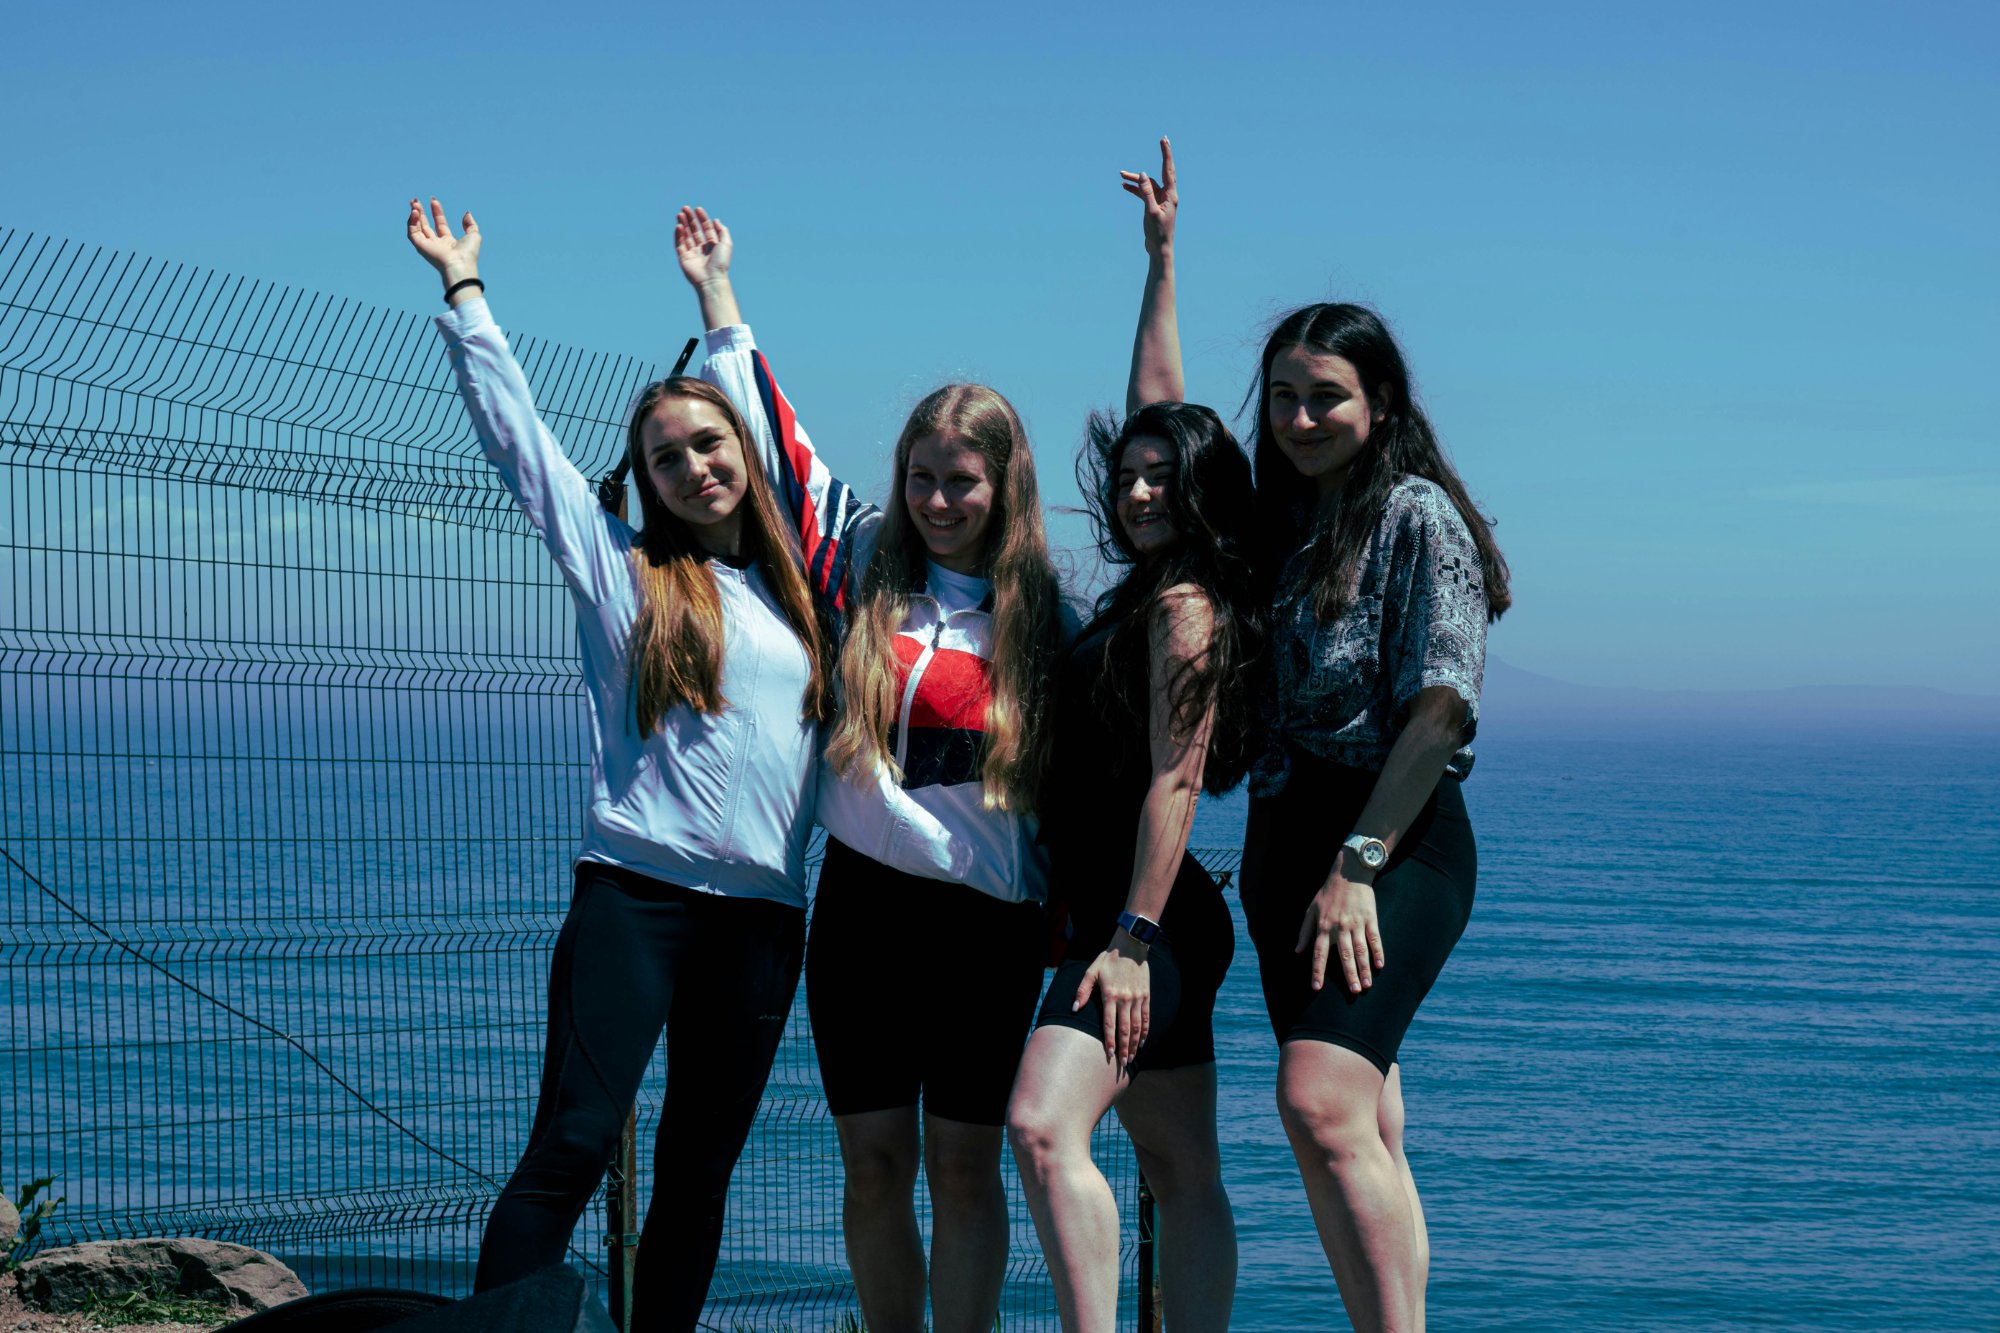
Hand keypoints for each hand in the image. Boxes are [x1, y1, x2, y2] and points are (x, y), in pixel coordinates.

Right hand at [406, 197, 480, 283]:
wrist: (459, 264)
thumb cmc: (468, 254)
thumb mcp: (474, 235)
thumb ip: (470, 224)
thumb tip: (466, 213)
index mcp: (448, 242)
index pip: (440, 224)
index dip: (436, 212)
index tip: (434, 200)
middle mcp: (436, 244)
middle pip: (425, 225)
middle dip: (421, 212)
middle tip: (416, 200)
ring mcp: (427, 246)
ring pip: (417, 228)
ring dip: (414, 216)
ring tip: (415, 204)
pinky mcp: (420, 247)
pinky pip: (412, 233)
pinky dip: (412, 222)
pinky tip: (415, 212)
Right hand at [674, 206, 732, 287]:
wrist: (711, 279)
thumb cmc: (720, 263)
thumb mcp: (726, 244)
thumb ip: (722, 231)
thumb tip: (716, 220)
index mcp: (712, 245)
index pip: (706, 228)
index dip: (702, 218)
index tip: (698, 209)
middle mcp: (702, 248)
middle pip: (694, 230)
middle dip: (690, 219)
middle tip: (685, 208)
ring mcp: (692, 253)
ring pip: (686, 235)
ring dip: (683, 224)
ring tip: (680, 214)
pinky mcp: (683, 258)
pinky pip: (679, 244)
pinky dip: (678, 235)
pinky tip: (679, 226)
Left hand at [1073, 935, 1151, 1066]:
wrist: (1131, 946)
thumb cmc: (1108, 959)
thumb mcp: (1091, 971)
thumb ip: (1082, 991)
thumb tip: (1074, 1008)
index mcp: (1110, 995)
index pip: (1109, 1024)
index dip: (1110, 1041)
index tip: (1109, 1054)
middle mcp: (1125, 999)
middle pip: (1124, 1029)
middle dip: (1124, 1048)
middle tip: (1123, 1063)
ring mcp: (1137, 998)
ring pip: (1137, 1026)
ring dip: (1135, 1043)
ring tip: (1132, 1057)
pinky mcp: (1146, 996)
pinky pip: (1146, 1017)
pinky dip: (1145, 1031)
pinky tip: (1143, 1041)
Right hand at [1119, 137, 1177, 258]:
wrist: (1159, 249)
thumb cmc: (1158, 233)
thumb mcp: (1150, 212)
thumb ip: (1146, 192)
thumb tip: (1142, 174)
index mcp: (1170, 195)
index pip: (1168, 170)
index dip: (1166, 154)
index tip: (1164, 140)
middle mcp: (1167, 195)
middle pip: (1159, 173)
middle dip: (1160, 157)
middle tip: (1162, 140)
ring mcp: (1160, 201)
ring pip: (1148, 184)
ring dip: (1136, 180)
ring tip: (1121, 176)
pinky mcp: (1153, 206)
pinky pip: (1144, 193)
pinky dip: (1135, 189)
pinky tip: (1124, 187)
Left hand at [1296, 862, 1384, 993]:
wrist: (1349, 874)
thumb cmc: (1328, 893)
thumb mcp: (1311, 909)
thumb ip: (1304, 931)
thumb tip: (1297, 951)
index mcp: (1324, 926)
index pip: (1319, 953)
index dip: (1317, 970)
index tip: (1316, 987)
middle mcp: (1340, 927)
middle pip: (1345, 955)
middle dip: (1349, 975)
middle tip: (1354, 992)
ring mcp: (1356, 923)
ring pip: (1361, 950)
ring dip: (1364, 968)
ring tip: (1367, 985)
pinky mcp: (1370, 919)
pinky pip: (1375, 938)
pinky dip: (1378, 952)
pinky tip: (1380, 965)